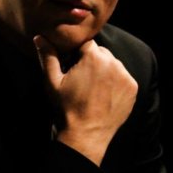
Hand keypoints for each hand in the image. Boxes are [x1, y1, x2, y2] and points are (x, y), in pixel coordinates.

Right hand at [34, 35, 137, 165]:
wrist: (86, 135)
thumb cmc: (67, 108)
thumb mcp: (52, 82)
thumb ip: (48, 56)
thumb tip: (39, 37)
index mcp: (94, 57)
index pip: (86, 44)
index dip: (78, 55)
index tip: (73, 68)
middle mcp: (113, 63)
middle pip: (101, 53)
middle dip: (92, 61)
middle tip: (82, 80)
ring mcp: (125, 76)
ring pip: (113, 64)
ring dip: (105, 71)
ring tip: (93, 89)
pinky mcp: (132, 88)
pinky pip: (123, 77)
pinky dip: (115, 82)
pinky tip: (104, 95)